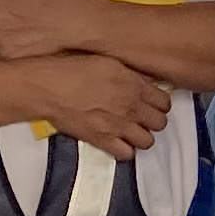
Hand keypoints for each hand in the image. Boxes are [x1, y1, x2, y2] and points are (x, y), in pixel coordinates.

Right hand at [32, 54, 171, 158]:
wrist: (49, 87)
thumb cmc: (75, 68)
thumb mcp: (109, 61)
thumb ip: (131, 74)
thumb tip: (145, 81)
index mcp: (135, 85)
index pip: (165, 102)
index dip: (160, 103)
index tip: (152, 103)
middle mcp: (131, 107)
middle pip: (160, 123)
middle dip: (154, 120)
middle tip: (143, 117)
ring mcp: (118, 126)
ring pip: (147, 141)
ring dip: (142, 136)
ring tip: (132, 130)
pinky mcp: (102, 141)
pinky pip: (126, 154)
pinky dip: (125, 150)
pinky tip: (118, 141)